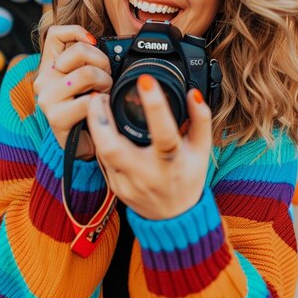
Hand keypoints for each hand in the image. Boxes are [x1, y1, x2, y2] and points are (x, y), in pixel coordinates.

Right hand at [34, 25, 112, 158]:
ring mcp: (48, 99)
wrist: (88, 144)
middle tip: (107, 78)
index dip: (77, 32)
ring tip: (105, 93)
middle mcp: (43, 80)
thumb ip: (88, 59)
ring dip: (105, 83)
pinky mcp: (57, 118)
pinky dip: (102, 103)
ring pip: (85, 74)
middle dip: (102, 62)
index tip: (94, 42)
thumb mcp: (89, 77)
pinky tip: (101, 108)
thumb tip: (97, 42)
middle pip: (78, 52)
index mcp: (50, 67)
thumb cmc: (91, 108)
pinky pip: (88, 101)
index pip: (55, 34)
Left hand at [87, 75, 211, 219]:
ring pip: (101, 152)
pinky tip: (100, 123)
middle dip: (101, 118)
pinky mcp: (114, 186)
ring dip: (95, 124)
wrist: (174, 217)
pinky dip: (98, 138)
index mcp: (172, 164)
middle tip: (100, 94)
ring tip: (97, 103)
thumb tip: (193, 93)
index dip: (156, 106)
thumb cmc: (188, 177)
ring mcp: (127, 183)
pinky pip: (101, 158)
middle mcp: (147, 175)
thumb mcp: (202, 149)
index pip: (164, 134)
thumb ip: (201, 120)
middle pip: (114, 148)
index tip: (146, 80)